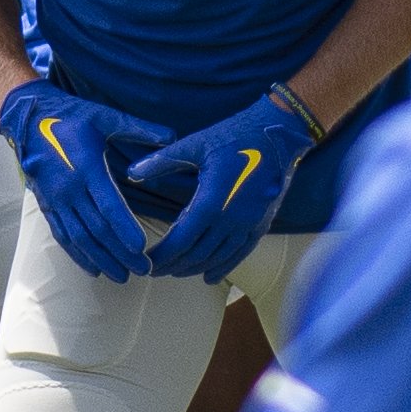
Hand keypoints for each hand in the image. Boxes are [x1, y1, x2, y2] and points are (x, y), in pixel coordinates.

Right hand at [0, 83, 170, 283]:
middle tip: (143, 270)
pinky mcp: (47, 206)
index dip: (124, 228)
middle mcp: (69, 189)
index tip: (141, 248)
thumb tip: (172, 137)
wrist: (27, 119)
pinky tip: (93, 269)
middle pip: (97, 228)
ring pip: (79, 237)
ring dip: (101, 259)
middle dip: (120, 252)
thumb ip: (138, 129)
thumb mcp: (105, 116)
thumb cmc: (70, 117)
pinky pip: (63, 236)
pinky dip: (78, 255)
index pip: (108, 205)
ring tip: (122, 276)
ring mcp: (56, 200)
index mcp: (86, 167)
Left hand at [128, 87, 317, 282]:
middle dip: (173, 265)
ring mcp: (249, 224)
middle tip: (153, 271)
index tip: (145, 262)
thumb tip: (131, 173)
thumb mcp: (195, 145)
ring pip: (217, 258)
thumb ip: (162, 161)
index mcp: (211, 202)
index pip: (180, 240)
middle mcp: (231, 220)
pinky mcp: (262, 224)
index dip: (162, 255)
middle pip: (197, 254)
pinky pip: (240, 253)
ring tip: (175, 272)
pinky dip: (223, 267)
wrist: (279, 134)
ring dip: (195, 268)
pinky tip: (210, 277)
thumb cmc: (235, 135)